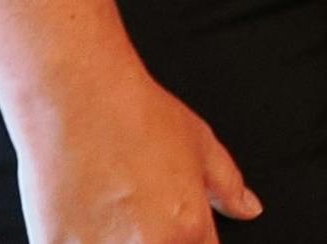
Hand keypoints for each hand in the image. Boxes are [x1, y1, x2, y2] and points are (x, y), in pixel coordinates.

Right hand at [17, 67, 259, 241]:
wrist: (78, 98)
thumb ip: (228, 186)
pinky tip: (80, 216)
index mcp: (187, 227)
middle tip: (137, 211)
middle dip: (154, 239)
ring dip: (115, 239)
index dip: (189, 240)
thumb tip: (248, 208)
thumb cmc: (135, 115)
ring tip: (109, 209)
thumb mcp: (201, 145)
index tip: (173, 225)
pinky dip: (79, 240)